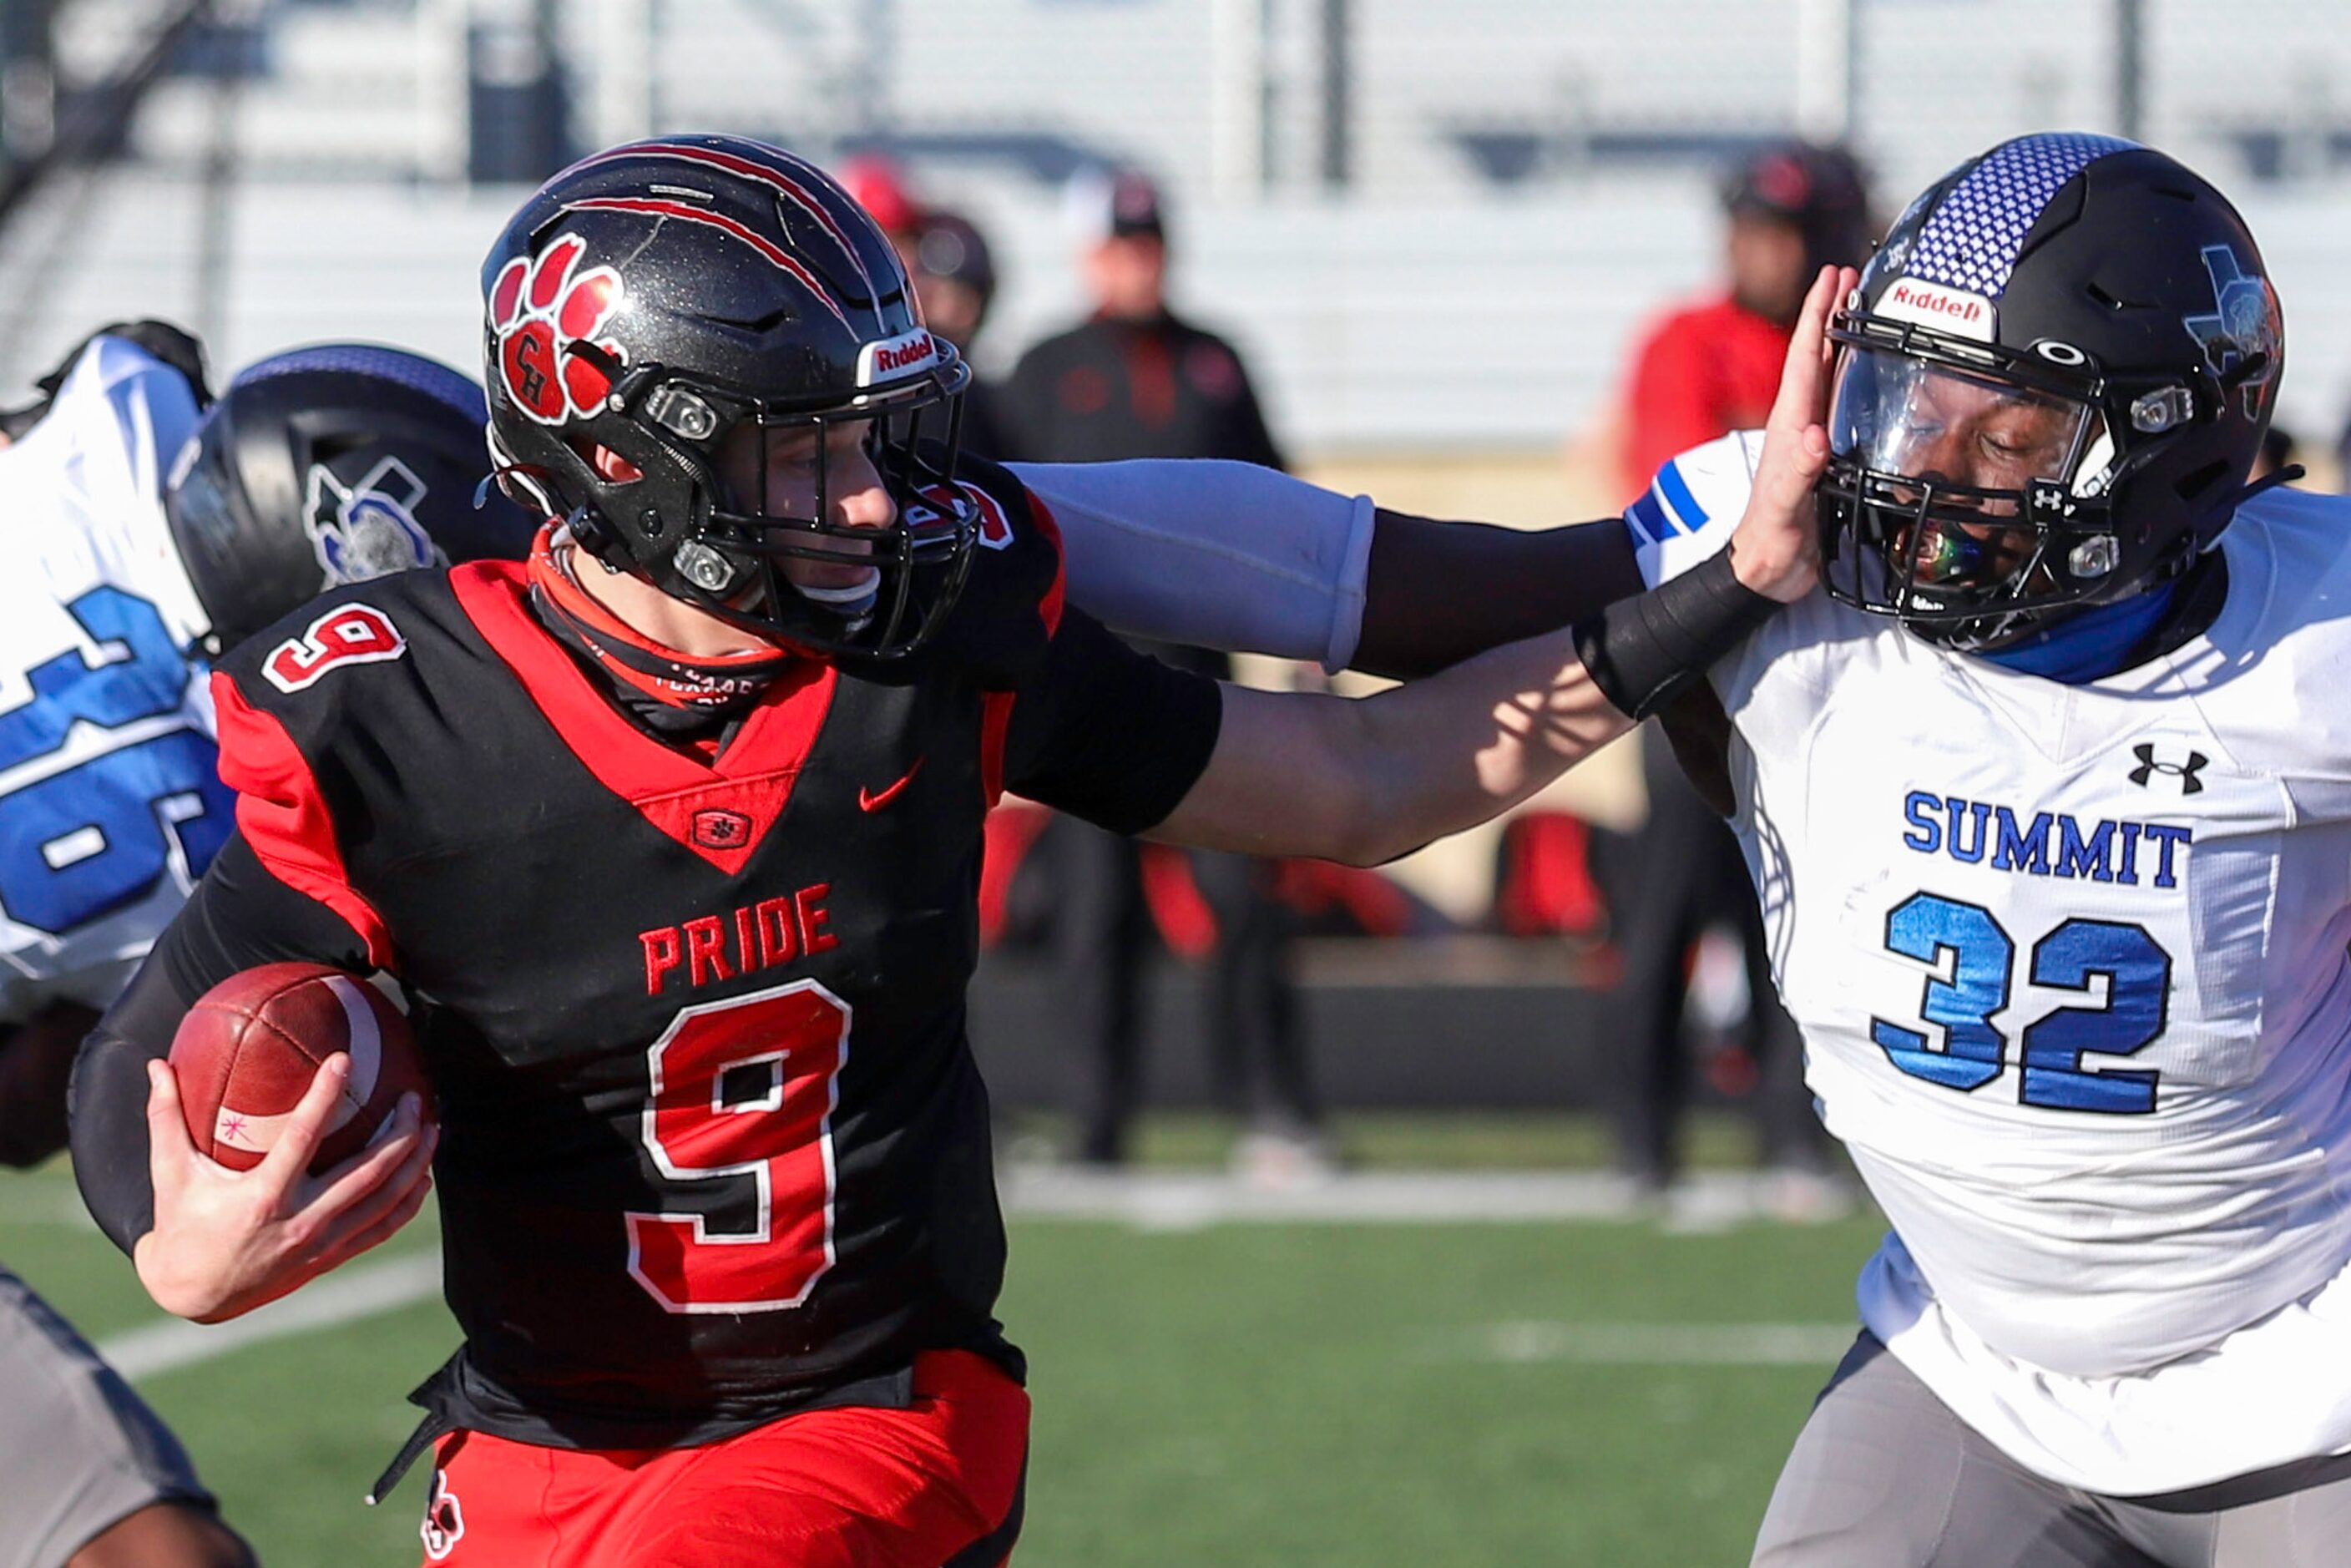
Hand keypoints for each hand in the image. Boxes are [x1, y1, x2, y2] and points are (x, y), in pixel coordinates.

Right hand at [133, 1053, 436, 1322]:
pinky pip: (382, 1227)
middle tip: (415, 1096)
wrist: (192, 1295)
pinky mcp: (332, 1258)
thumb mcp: (170, 1173)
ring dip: (416, 1163)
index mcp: (263, 1197)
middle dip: (400, 1132)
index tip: (345, 1059)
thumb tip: (155, 1064)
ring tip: (432, 1127)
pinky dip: (408, 1202)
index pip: (304, 1136)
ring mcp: (321, 1244)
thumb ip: (165, 1117)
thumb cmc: (182, 1225)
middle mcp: (300, 1221)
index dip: (326, 1095)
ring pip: (385, 1200)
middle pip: (368, 1171)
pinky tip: (423, 1176)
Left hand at [1727, 263, 1859, 602]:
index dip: (1818, 313)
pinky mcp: (1825, 456)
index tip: (1832, 274)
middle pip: (1818, 354)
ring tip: (1862, 306)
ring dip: (1844, 338)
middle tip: (1852, 271)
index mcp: (1791, 422)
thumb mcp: (1786, 505)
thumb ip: (1799, 472)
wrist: (1765, 571)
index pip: (1805, 356)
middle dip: (1833, 310)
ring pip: (1830, 375)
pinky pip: (1841, 405)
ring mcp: (1812, 436)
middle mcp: (1801, 421)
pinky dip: (1854, 379)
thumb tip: (1814, 436)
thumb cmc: (1772, 539)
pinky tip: (1868, 374)